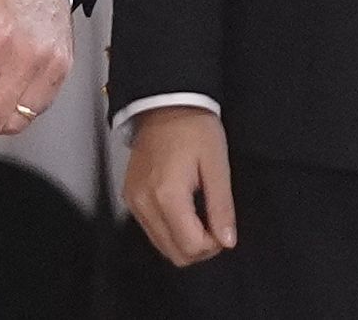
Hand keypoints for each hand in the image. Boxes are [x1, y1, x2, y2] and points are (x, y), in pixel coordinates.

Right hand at [122, 105, 236, 265]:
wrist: (165, 103)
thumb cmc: (194, 128)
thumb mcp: (217, 165)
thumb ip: (222, 207)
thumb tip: (227, 240)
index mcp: (167, 195)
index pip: (190, 246)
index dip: (213, 245)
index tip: (223, 226)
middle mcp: (145, 203)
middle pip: (174, 253)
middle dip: (199, 247)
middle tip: (214, 223)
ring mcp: (134, 201)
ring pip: (161, 245)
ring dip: (184, 240)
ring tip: (199, 213)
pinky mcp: (130, 197)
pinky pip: (150, 229)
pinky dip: (169, 229)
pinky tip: (183, 209)